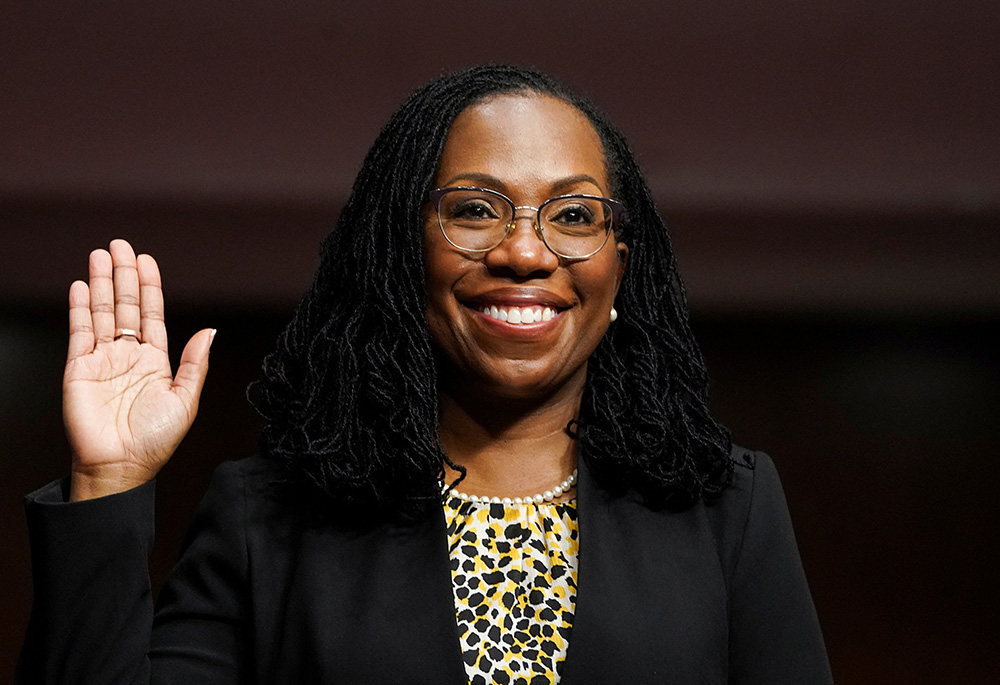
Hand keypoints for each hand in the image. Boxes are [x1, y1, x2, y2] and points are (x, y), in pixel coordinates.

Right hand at [63, 239, 214, 500]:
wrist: (120, 466)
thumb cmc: (156, 440)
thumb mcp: (185, 399)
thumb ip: (195, 363)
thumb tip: (210, 330)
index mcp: (156, 361)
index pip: (152, 314)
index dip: (150, 287)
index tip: (146, 260)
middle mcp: (128, 355)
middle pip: (126, 306)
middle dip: (124, 275)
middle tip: (121, 245)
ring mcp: (102, 360)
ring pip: (103, 313)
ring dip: (102, 283)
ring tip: (100, 255)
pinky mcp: (79, 369)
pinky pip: (80, 332)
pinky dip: (80, 308)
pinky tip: (81, 286)